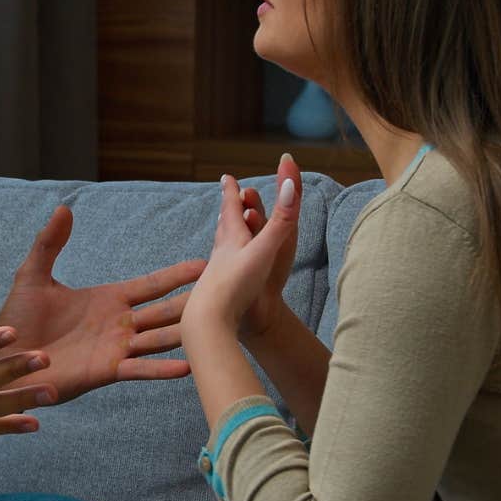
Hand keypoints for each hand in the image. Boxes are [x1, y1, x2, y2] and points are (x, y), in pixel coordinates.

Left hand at [0, 206, 205, 403]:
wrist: (3, 361)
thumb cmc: (17, 321)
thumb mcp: (33, 277)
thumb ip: (49, 244)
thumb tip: (64, 208)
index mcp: (107, 299)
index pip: (151, 284)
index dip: (177, 274)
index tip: (206, 263)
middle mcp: (119, 324)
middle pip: (165, 311)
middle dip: (194, 302)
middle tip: (227, 292)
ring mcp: (116, 348)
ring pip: (160, 338)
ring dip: (186, 333)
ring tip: (216, 328)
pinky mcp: (106, 371)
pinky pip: (140, 368)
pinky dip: (162, 369)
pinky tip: (188, 367)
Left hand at [186, 162, 300, 340]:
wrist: (210, 323)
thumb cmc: (237, 285)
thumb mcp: (264, 250)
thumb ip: (279, 221)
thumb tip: (289, 184)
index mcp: (232, 240)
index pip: (230, 209)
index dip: (231, 192)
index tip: (225, 177)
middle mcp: (220, 254)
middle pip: (223, 227)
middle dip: (227, 211)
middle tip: (226, 199)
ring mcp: (215, 275)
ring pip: (219, 248)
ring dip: (223, 235)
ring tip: (223, 230)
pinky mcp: (215, 294)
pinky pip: (219, 272)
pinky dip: (222, 264)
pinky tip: (220, 273)